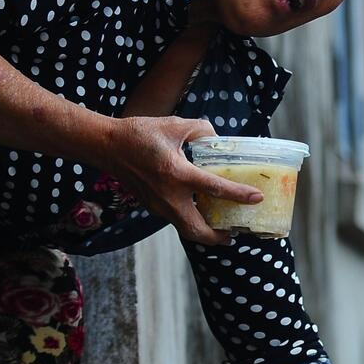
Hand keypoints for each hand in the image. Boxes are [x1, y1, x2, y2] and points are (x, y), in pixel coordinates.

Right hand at [93, 114, 263, 244]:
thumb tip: (216, 138)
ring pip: (185, 228)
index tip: (257, 198)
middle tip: (234, 233)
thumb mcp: (174, 125)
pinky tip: (200, 211)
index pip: (214, 188)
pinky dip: (190, 220)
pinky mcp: (152, 206)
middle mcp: (168, 196)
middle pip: (197, 230)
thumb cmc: (139, 134)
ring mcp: (158, 205)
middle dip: (218, 237)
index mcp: (176, 173)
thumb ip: (201, 130)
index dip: (239, 194)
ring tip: (221, 227)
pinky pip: (175, 219)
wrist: (107, 147)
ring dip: (204, 231)